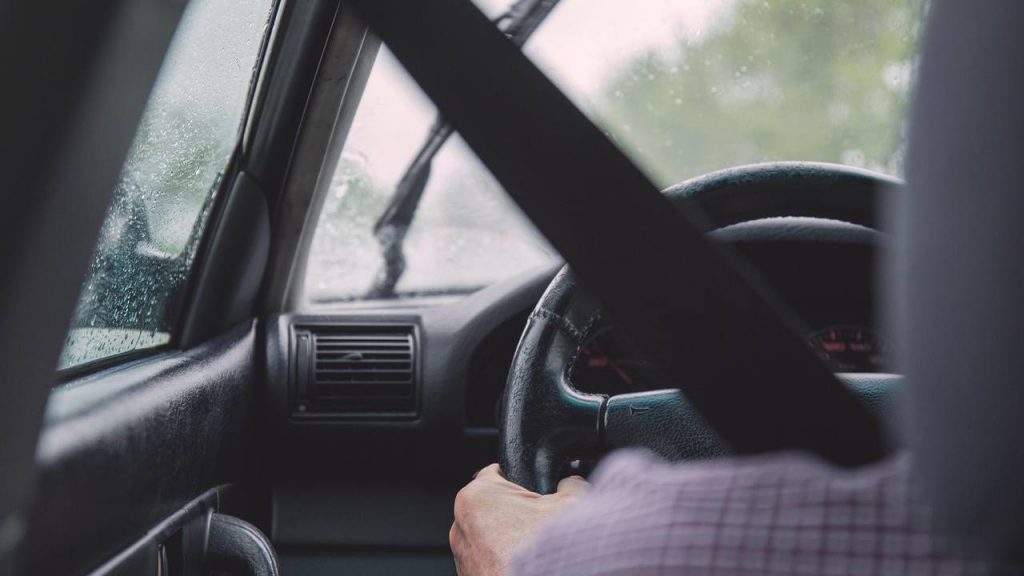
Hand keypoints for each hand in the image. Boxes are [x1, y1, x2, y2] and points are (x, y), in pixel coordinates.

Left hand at [450, 464, 587, 575]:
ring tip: (535, 547)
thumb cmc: (546, 550)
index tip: (536, 489)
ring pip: (489, 536)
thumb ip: (569, 483)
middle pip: (493, 507)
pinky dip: (504, 561)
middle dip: (517, 512)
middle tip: (542, 523)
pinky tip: (527, 566)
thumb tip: (571, 481)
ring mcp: (462, 555)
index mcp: (478, 496)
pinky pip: (488, 560)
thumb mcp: (572, 502)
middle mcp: (461, 525)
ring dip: (510, 539)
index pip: (496, 472)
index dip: (521, 479)